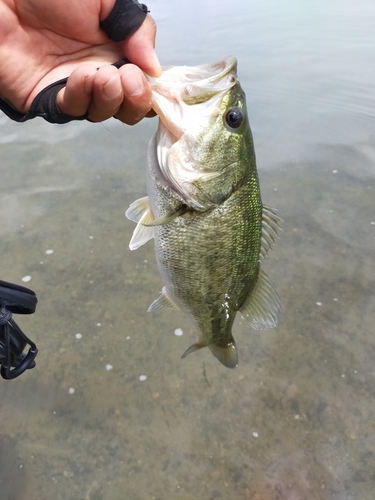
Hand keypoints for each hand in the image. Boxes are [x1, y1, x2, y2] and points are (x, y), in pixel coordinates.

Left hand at [0, 0, 160, 123]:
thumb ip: (138, 30)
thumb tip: (155, 68)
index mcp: (115, 50)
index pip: (142, 83)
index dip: (151, 89)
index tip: (154, 80)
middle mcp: (97, 72)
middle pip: (127, 107)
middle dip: (135, 100)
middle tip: (130, 79)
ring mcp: (72, 88)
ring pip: (102, 113)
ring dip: (109, 99)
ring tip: (104, 75)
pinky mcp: (46, 98)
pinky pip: (71, 110)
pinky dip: (82, 97)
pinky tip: (82, 76)